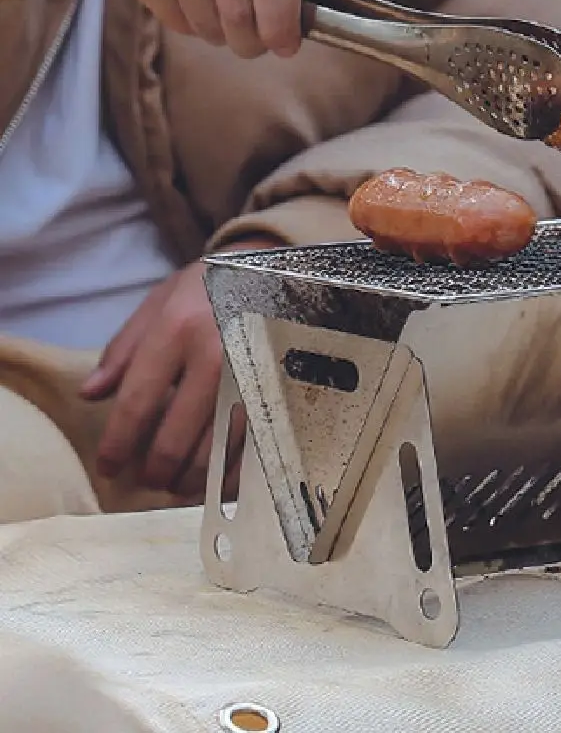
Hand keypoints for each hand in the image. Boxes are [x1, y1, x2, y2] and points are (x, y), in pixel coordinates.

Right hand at [45, 0, 345, 58]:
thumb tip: (342, 7)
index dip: (283, 24)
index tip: (287, 45)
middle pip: (240, 8)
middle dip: (255, 40)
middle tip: (258, 41)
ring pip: (208, 21)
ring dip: (224, 36)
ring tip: (229, 18)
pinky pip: (176, 19)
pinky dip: (193, 26)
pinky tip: (198, 1)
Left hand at [79, 237, 279, 496]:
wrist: (272, 269)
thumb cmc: (207, 288)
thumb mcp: (159, 304)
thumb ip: (123, 350)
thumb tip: (90, 395)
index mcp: (178, 331)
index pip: (137, 402)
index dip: (118, 444)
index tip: (108, 467)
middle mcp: (216, 356)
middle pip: (176, 435)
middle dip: (156, 469)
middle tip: (147, 479)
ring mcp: (252, 375)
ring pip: (218, 447)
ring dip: (194, 477)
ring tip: (178, 484)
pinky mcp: (278, 387)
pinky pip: (254, 443)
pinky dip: (234, 469)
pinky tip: (219, 477)